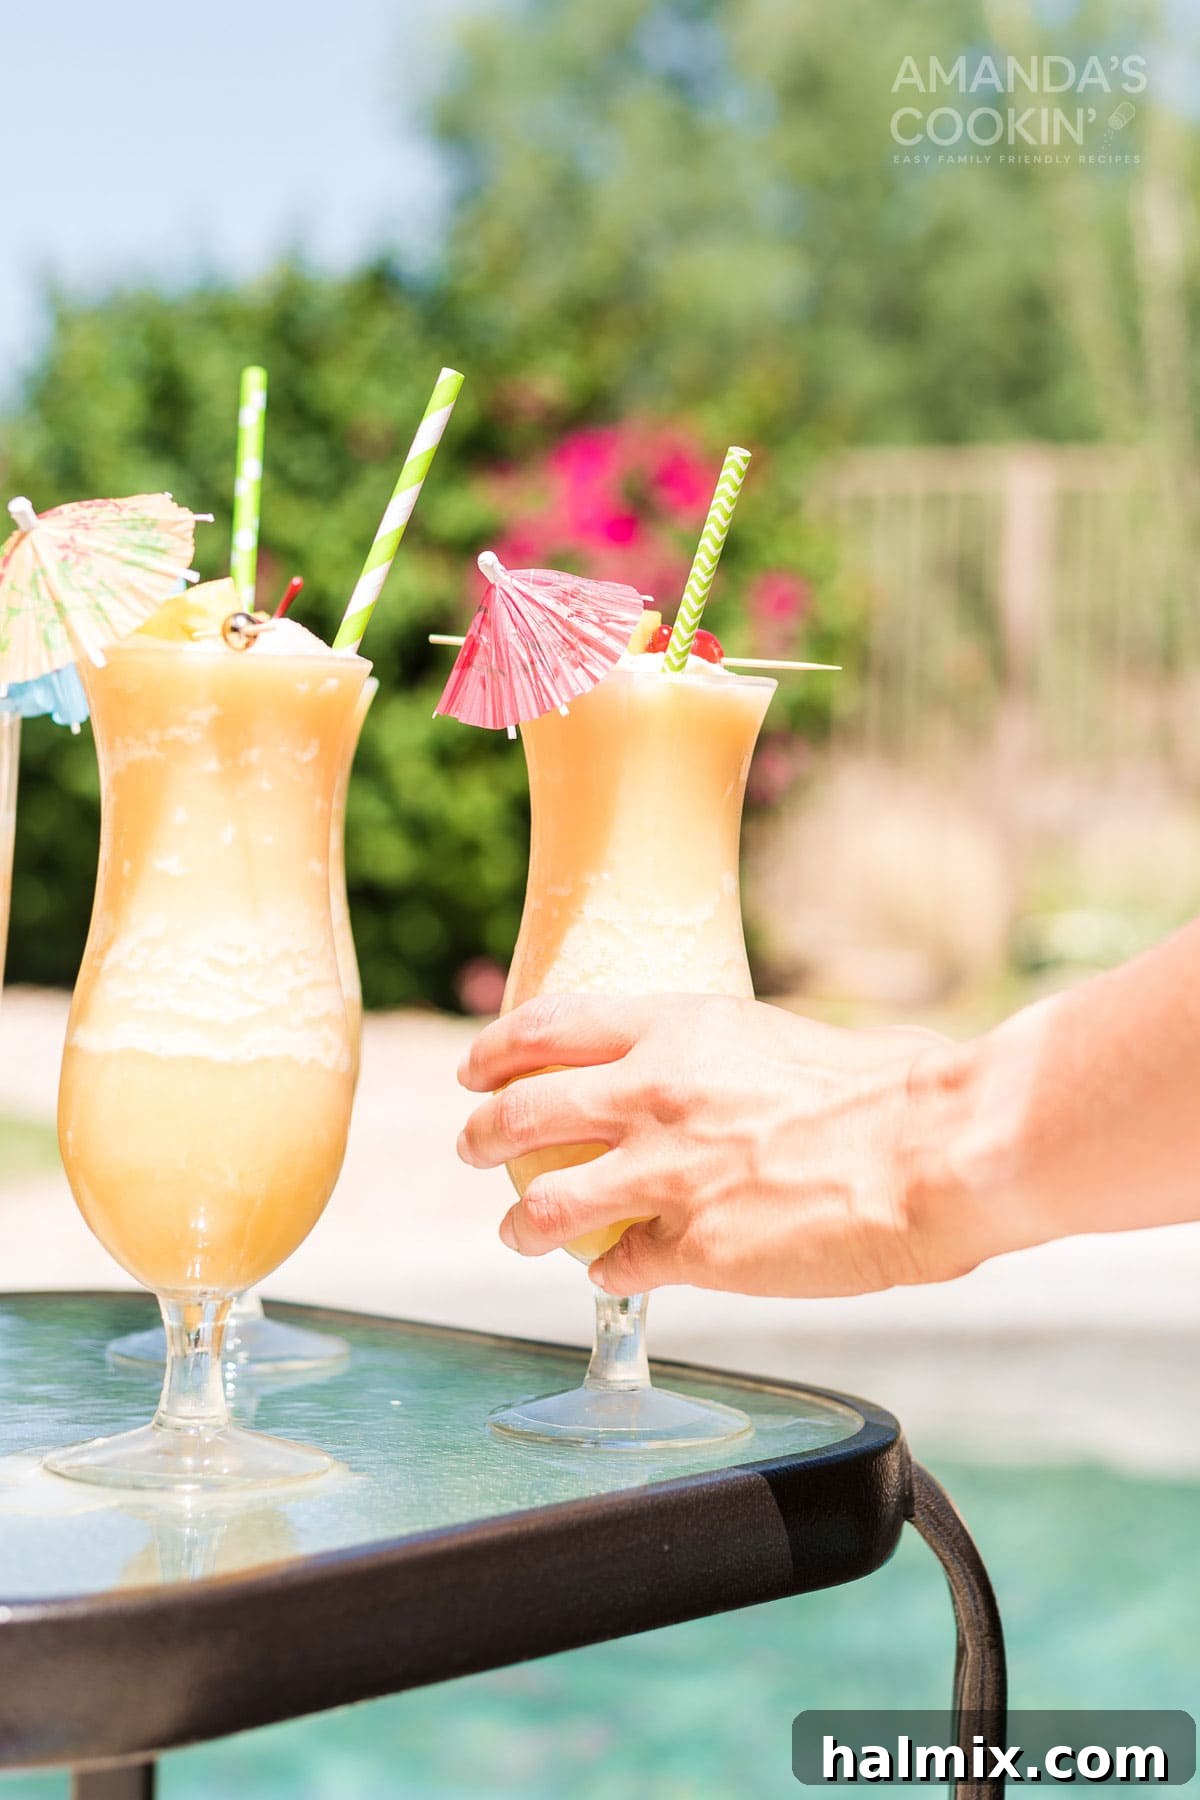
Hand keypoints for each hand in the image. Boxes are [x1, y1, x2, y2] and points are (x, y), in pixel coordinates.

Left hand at [457, 993, 977, 1298]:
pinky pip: (616, 1266)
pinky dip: (607, 1272)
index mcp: (675, 1029)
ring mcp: (664, 1175)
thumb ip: (718, 1056)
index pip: (547, 1029)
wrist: (929, 1150)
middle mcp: (651, 1094)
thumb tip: (706, 1072)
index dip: (495, 1053)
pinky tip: (614, 1273)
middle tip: (471, 1149)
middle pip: (520, 1115)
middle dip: (480, 1137)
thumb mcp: (776, 1036)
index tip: (475, 1072)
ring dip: (519, 1225)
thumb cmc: (882, 1086)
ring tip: (517, 1233)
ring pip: (543, 1208)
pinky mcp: (692, 1249)